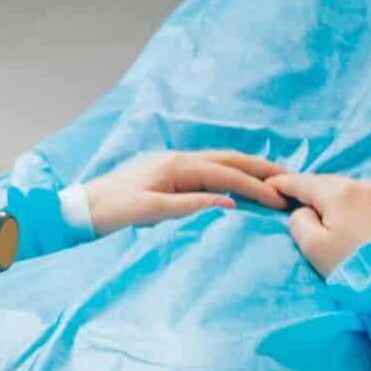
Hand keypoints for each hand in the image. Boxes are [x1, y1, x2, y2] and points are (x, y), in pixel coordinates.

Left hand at [83, 149, 286, 234]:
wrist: (82, 207)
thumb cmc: (111, 210)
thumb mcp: (149, 211)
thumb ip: (188, 205)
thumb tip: (227, 202)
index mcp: (176, 167)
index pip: (226, 174)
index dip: (255, 186)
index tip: (279, 199)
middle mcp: (178, 159)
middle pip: (228, 159)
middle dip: (260, 169)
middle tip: (289, 178)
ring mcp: (172, 164)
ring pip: (219, 162)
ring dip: (246, 168)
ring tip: (272, 177)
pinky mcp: (167, 173)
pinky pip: (206, 169)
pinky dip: (228, 172)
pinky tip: (237, 179)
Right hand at [272, 170, 370, 276]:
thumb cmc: (355, 266)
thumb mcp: (314, 248)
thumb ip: (300, 223)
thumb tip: (304, 211)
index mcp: (339, 193)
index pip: (304, 182)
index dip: (284, 183)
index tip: (270, 183)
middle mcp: (365, 186)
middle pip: (331, 183)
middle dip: (313, 188)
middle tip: (298, 196)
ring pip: (356, 190)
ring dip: (339, 196)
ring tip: (330, 208)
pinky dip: (362, 203)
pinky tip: (362, 213)